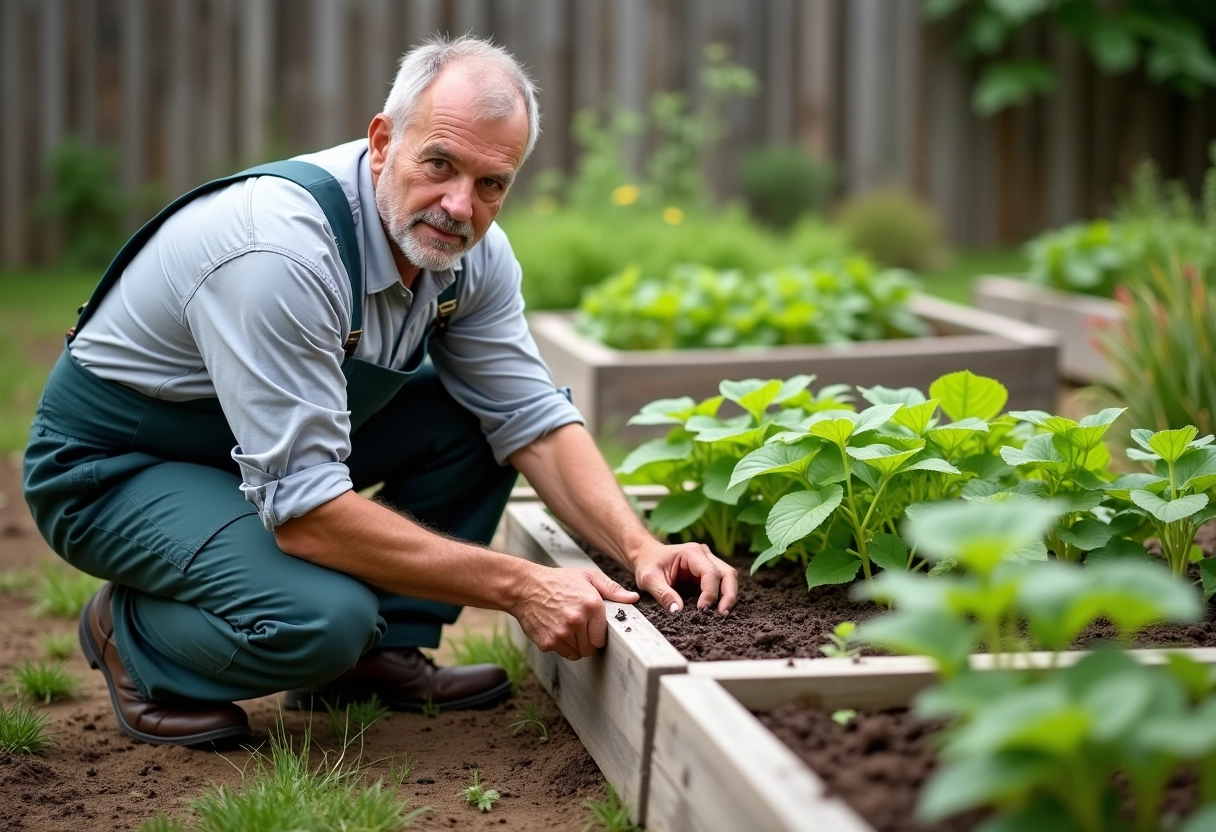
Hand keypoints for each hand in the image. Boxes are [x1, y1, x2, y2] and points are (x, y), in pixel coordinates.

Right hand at [513, 566, 639, 660]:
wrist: (525, 587)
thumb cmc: (558, 581)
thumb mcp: (587, 577)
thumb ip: (612, 590)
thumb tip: (633, 598)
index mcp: (592, 605)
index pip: (602, 637)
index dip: (597, 634)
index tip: (590, 627)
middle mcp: (578, 620)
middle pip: (590, 648)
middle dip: (586, 640)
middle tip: (577, 626)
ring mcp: (562, 633)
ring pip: (577, 653)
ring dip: (574, 644)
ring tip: (565, 625)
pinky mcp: (548, 642)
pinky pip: (562, 653)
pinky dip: (560, 645)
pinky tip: (555, 628)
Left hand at [630, 540, 737, 615]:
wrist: (645, 555)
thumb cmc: (648, 564)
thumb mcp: (649, 579)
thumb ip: (663, 594)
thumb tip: (677, 611)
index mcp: (691, 552)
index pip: (711, 572)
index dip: (710, 592)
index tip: (702, 610)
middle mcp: (704, 554)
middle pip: (728, 573)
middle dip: (728, 595)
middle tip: (723, 614)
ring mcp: (708, 562)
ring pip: (728, 577)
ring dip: (728, 596)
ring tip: (722, 614)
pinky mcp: (707, 572)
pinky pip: (721, 583)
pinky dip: (722, 596)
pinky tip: (716, 609)